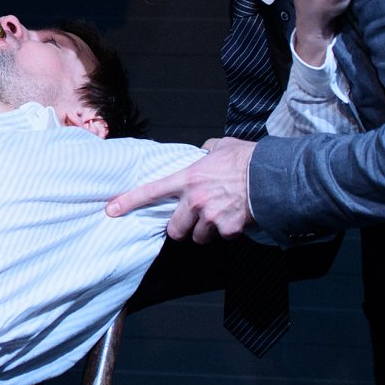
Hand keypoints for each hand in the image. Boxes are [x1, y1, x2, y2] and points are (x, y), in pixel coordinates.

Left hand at [106, 138, 257, 241]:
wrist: (273, 175)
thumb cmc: (248, 159)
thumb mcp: (222, 146)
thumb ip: (208, 150)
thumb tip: (205, 151)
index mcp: (188, 179)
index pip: (151, 191)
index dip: (128, 202)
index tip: (111, 210)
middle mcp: (194, 200)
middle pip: (175, 229)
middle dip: (183, 228)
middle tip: (195, 220)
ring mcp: (211, 216)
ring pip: (199, 237)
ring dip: (207, 232)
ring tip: (221, 217)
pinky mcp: (229, 229)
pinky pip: (223, 238)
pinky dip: (230, 233)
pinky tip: (238, 219)